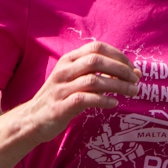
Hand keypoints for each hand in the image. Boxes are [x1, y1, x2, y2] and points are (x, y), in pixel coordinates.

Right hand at [22, 41, 139, 143]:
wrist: (32, 120)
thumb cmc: (60, 98)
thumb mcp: (76, 81)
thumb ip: (100, 75)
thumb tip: (134, 73)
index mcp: (69, 60)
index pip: (97, 47)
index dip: (118, 55)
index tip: (132, 68)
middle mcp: (64, 71)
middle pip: (96, 60)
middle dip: (120, 69)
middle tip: (135, 80)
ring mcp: (61, 88)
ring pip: (93, 80)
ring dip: (117, 85)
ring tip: (132, 92)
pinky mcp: (60, 107)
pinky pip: (84, 99)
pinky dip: (103, 100)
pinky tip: (114, 104)